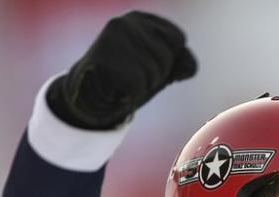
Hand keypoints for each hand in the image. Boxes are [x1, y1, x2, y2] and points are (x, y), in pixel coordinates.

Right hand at [46, 11, 196, 129]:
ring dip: (145, 84)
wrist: (88, 96)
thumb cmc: (128, 78)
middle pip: (167, 56)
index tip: (148, 62)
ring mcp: (115, 39)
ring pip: (155, 71)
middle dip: (157, 73)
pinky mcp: (108, 59)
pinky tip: (117, 87)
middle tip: (132, 74)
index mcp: (139, 17)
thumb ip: (180, 62)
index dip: (170, 59)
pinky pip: (141, 84)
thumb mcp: (159, 67)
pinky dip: (133, 93)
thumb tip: (190, 66)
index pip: (178, 38)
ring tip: (124, 80)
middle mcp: (126, 22)